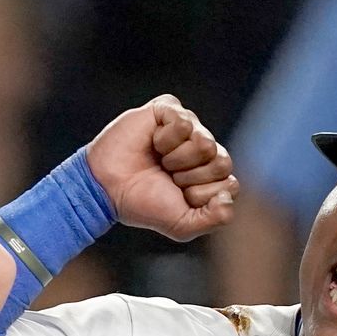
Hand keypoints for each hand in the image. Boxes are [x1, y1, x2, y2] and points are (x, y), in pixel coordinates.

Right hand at [84, 94, 235, 241]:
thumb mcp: (181, 225)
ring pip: (205, 142)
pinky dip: (165, 139)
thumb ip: (214, 220)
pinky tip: (152, 143)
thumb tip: (228, 197)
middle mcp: (203, 149)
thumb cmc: (143, 204)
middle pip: (222, 161)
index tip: (179, 196)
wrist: (108, 188)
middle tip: (168, 177)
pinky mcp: (169, 110)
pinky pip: (184, 122)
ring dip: (177, 158)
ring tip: (159, 160)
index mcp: (210, 174)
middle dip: (191, 176)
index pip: (229, 183)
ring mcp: (188, 127)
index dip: (201, 194)